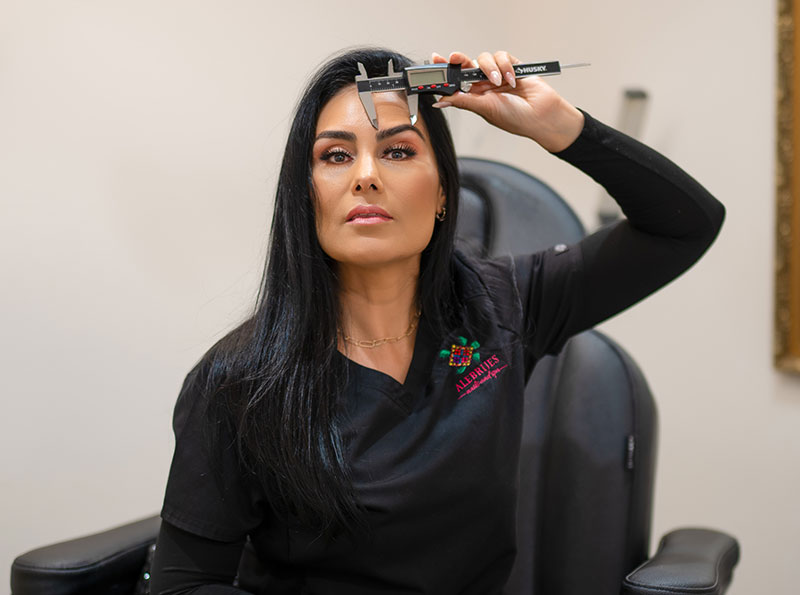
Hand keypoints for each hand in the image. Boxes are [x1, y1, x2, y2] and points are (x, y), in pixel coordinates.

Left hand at [430, 50, 584, 151]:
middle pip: (466, 65)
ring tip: (499, 82)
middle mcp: (484, 85)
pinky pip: (501, 56)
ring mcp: (498, 74)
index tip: (435, 61)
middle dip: (460, 60)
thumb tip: (439, 101)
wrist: (541, 115)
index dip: (445, 71)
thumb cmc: (515, 118)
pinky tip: (511, 79)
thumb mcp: (485, 109)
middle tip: (454, 57)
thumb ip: (462, 101)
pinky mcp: (511, 66)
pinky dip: (505, 66)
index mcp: (474, 97)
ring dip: (490, 69)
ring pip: (484, 59)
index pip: (456, 81)